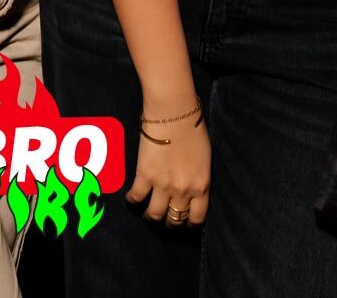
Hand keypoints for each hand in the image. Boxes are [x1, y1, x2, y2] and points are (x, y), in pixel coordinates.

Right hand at [128, 110, 209, 226]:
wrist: (174, 112)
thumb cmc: (193, 128)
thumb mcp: (205, 159)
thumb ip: (199, 177)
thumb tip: (192, 187)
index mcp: (201, 186)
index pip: (196, 218)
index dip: (189, 224)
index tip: (185, 223)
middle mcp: (183, 190)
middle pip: (175, 220)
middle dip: (170, 224)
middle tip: (165, 221)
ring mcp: (162, 185)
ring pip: (155, 215)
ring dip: (151, 217)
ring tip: (148, 214)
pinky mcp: (144, 176)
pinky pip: (136, 197)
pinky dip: (132, 201)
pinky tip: (131, 199)